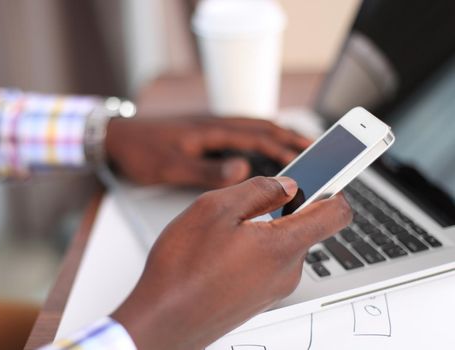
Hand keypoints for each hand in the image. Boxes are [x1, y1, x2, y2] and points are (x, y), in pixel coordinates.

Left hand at [105, 116, 310, 187]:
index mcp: (211, 130)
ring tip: (298, 147)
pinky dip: (260, 137)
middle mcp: (215, 124)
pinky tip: (262, 149)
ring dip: (277, 135)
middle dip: (289, 137)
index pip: (257, 136)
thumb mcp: (170, 166)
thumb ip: (205, 169)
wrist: (115, 137)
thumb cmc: (140, 151)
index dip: (283, 147)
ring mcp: (210, 127)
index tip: (306, 159)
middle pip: (262, 126)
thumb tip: (242, 170)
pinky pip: (240, 132)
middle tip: (315, 149)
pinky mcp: (205, 133)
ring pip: (253, 127)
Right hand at [112, 176, 351, 348]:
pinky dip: (253, 248)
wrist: (163, 320)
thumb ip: (258, 190)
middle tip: (249, 199)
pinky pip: (268, 262)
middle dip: (282, 207)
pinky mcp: (259, 296)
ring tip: (225, 229)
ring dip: (262, 228)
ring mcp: (274, 287)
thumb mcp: (215, 209)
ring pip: (282, 243)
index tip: (326, 173)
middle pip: (304, 226)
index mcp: (283, 245)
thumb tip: (286, 185)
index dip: (334, 187)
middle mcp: (287, 271)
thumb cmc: (182, 269)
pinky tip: (221, 249)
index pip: (336, 213)